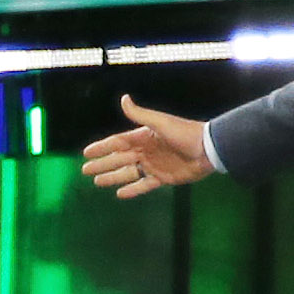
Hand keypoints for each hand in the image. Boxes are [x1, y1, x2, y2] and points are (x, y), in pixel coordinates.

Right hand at [82, 96, 212, 198]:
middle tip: (85, 170)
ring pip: (128, 173)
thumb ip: (140, 114)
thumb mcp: (160, 122)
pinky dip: (132, 189)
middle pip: (119, 159)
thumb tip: (123, 99)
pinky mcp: (163, 178)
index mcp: (143, 137)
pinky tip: (120, 194)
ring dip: (113, 177)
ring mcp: (154, 165)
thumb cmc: (184, 133)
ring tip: (97, 182)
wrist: (207, 150)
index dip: (102, 147)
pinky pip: (144, 185)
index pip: (117, 142)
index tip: (86, 152)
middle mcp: (145, 151)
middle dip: (102, 164)